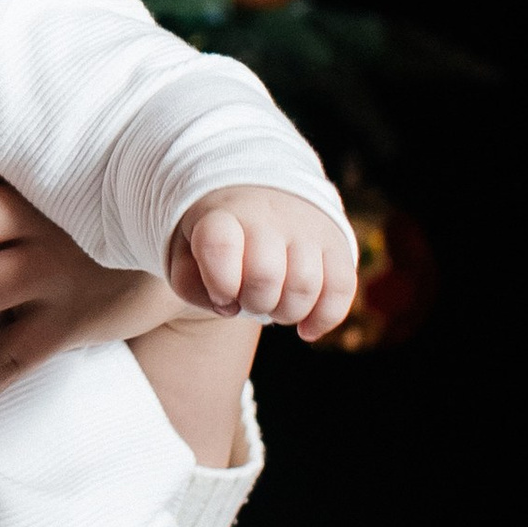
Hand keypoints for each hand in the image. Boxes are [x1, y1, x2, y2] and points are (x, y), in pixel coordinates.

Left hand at [168, 185, 356, 341]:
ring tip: (274, 306)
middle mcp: (267, 215)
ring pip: (305, 286)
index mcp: (221, 214)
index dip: (219, 283)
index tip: (221, 294)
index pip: (219, 245)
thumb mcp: (185, 251)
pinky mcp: (337, 242)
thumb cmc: (217, 238)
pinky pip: (342, 288)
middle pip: (265, 275)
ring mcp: (306, 227)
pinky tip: (305, 329)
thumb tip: (224, 305)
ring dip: (286, 313)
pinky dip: (324, 318)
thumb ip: (188, 281)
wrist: (258, 197)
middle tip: (248, 300)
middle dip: (254, 304)